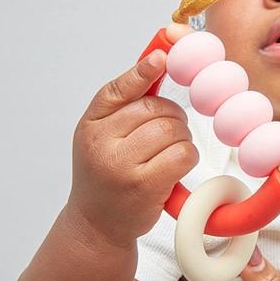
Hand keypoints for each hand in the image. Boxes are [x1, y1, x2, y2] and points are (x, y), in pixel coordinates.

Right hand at [67, 50, 197, 245]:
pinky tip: (175, 167)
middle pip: (157, 109)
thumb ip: (126, 105)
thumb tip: (158, 62)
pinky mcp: (144, 185)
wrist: (97, 224)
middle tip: (170, 133)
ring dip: (182, 139)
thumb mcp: (105, 136)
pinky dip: (187, 157)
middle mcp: (101, 142)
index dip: (143, 71)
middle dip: (174, 117)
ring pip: (173, 130)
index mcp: (91, 124)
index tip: (163, 56)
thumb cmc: (108, 174)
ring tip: (168, 154)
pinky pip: (183, 154)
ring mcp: (121, 164)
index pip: (118, 90)